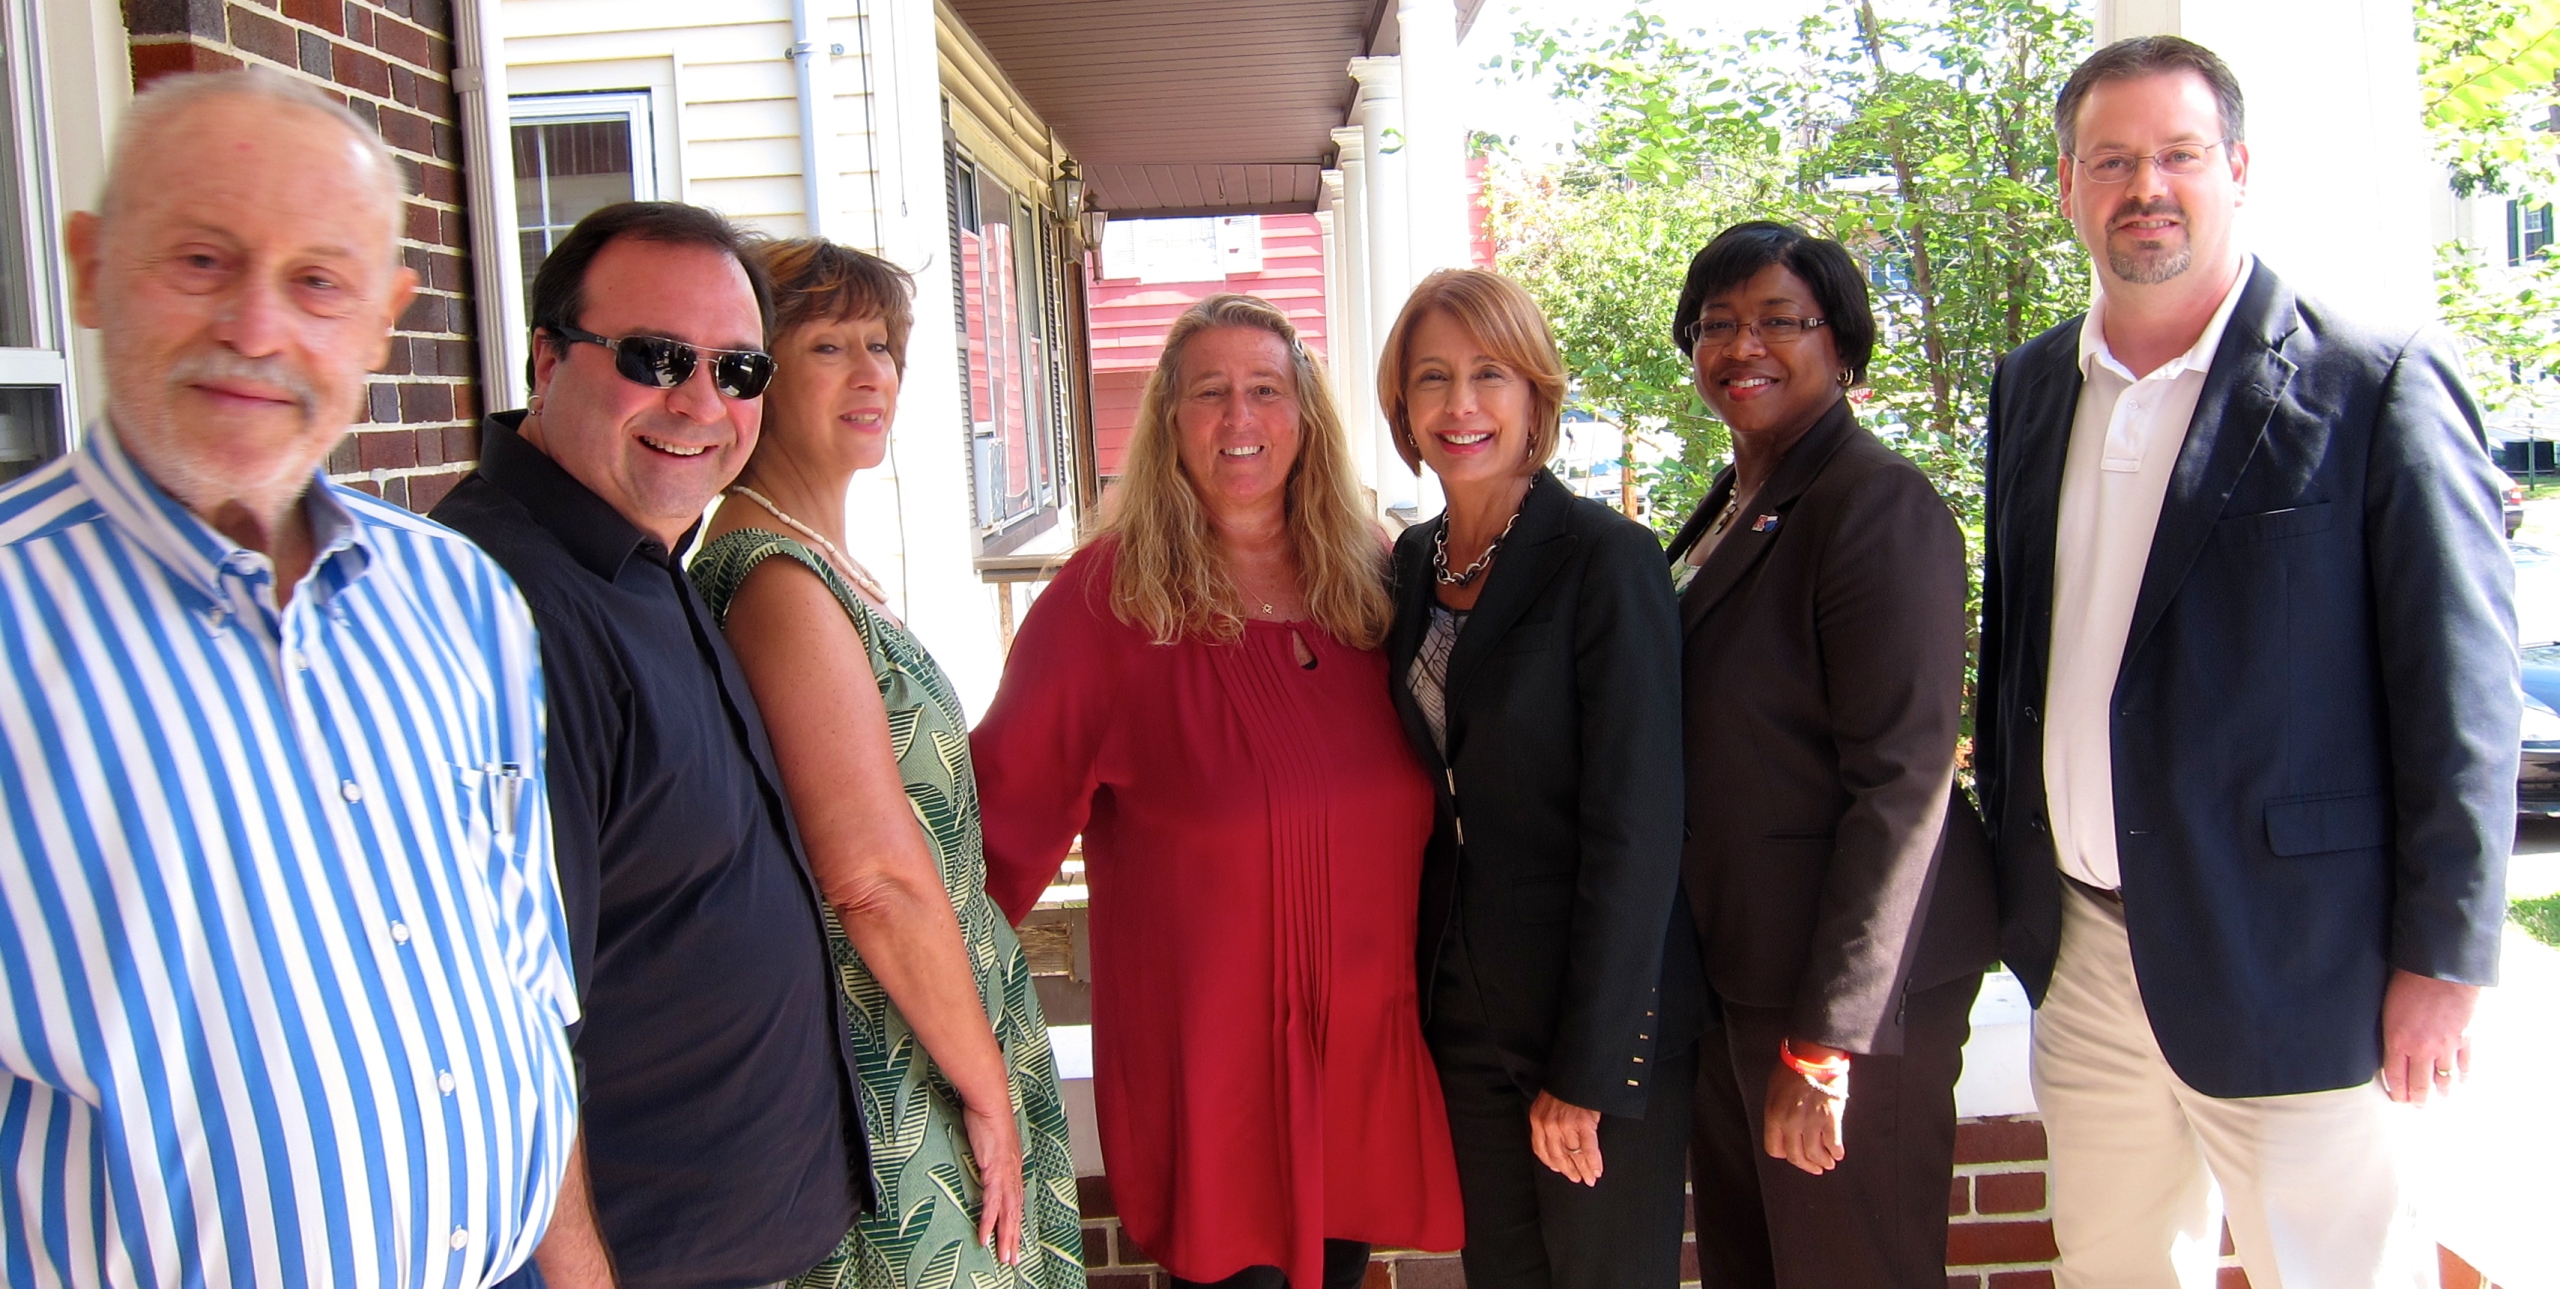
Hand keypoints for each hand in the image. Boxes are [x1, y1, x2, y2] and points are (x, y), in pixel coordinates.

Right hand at [960, 1097, 1025, 1263]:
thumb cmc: (988, 1114)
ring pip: (1008, 1213)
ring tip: (1004, 1257)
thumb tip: (985, 1155)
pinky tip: (984, 1237)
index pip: (1016, 1200)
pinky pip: (991, 1203)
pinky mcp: (994, 1172)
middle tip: (1013, 1260)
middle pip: (1015, 1212)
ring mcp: (1005, 1173)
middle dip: (1014, 1238)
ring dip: (1005, 1237)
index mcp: (1013, 1166)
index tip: (1015, 1238)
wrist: (990, 1100)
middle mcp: (1013, 1173)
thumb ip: (991, 1150)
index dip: (1015, 1221)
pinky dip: (989, 1222)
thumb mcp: (991, 1138)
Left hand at [1528, 1091, 1603, 1185]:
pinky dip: (1594, 1162)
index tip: (1560, 1170)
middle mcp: (1548, 1125)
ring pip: (1574, 1155)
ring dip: (1583, 1169)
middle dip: (1570, 1171)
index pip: (1541, 1149)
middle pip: (1558, 1156)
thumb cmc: (1564, 1085)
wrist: (1576, 1069)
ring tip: (1590, 1178)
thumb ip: (1547, 1120)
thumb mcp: (1547, 1102)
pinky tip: (1597, 1170)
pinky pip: (1588, 1149)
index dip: (1552, 1163)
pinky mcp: (1583, 1124)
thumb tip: (1556, 1140)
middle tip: (1578, 1179)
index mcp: (1537, 1119)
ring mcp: (1565, 1126)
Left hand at [1763, 1041, 1847, 1175]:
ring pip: (1815, 1154)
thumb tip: (1784, 1129)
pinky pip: (1833, 1144)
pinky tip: (1838, 1154)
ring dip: (1823, 1161)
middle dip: (1807, 1165)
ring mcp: (1810, 1123)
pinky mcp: (1830, 1119)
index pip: (1774, 1149)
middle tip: (1816, 1168)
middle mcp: (1790, 1124)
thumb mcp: (1773, 1091)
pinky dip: (1836, 1152)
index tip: (1795, 1156)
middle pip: (1796, 1156)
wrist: (1813, 1055)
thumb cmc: (1792, 1069)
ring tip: (1829, 1163)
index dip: (1786, 1155)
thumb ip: (1777, 1112)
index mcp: (1773, 1116)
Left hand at [2379, 968, 2480, 1104]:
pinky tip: (2461, 1082)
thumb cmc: (2408, 983)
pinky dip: (2463, 1076)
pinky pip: (2466, 1065)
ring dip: (2442, 1091)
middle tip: (2417, 1106)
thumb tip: (2391, 1052)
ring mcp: (2446, 1047)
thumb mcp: (2388, 1009)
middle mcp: (2422, 1050)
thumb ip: (2390, 1034)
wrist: (2442, 972)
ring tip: (2440, 1098)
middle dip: (2418, 1099)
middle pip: (2420, 1084)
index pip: (2396, 1077)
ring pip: (2444, 1079)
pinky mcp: (2465, 1039)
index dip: (2397, 1092)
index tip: (2398, 1100)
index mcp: (2398, 1042)